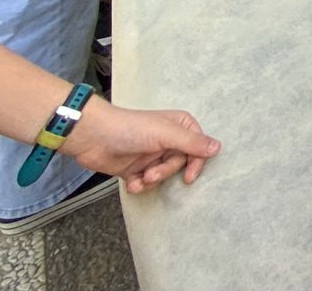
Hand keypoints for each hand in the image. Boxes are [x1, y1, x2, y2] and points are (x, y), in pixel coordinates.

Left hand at [64, 99, 221, 194]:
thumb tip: (218, 147)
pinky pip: (146, 182)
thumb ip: (192, 142)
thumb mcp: (165, 134)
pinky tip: (131, 183)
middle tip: (153, 173)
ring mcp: (151, 154)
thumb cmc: (130, 129)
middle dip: (166, 172)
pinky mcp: (135, 168)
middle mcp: (167, 139)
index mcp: (178, 126)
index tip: (189, 176)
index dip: (195, 163)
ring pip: (163, 175)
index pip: (198, 147)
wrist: (93, 137)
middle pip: (180, 163)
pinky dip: (139, 185)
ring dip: (152, 179)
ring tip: (140, 177)